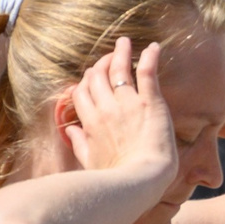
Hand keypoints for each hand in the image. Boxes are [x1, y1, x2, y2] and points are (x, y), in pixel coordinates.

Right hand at [64, 37, 175, 181]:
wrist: (141, 181)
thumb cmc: (116, 178)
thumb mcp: (89, 161)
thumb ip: (79, 143)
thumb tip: (70, 131)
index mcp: (90, 122)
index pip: (81, 91)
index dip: (86, 81)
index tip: (94, 77)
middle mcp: (105, 108)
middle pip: (96, 76)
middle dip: (101, 64)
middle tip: (111, 57)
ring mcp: (127, 103)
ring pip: (118, 69)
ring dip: (121, 52)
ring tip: (125, 42)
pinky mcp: (150, 102)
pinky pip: (147, 72)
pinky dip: (150, 57)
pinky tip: (154, 47)